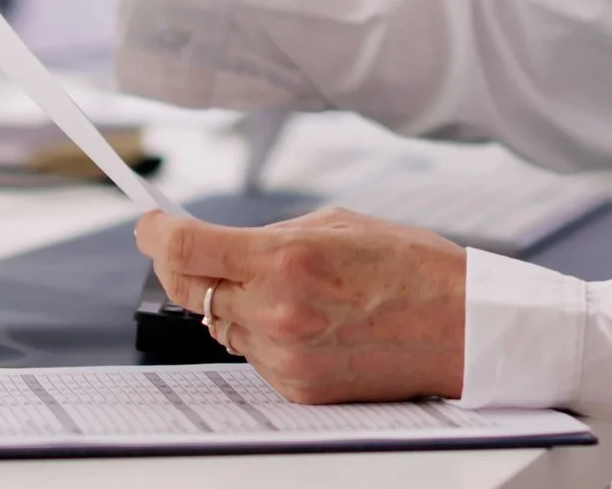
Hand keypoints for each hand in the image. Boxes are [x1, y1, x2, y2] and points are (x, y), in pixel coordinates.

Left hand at [136, 208, 466, 404]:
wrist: (462, 328)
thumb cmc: (407, 266)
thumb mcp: (334, 224)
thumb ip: (266, 236)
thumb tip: (212, 242)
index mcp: (284, 260)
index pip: (184, 250)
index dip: (155, 233)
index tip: (150, 224)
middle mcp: (276, 312)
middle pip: (189, 290)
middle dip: (187, 266)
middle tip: (200, 251)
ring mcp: (284, 357)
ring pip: (219, 324)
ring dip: (233, 303)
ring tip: (290, 288)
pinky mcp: (296, 388)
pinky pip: (251, 355)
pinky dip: (262, 334)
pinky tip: (307, 320)